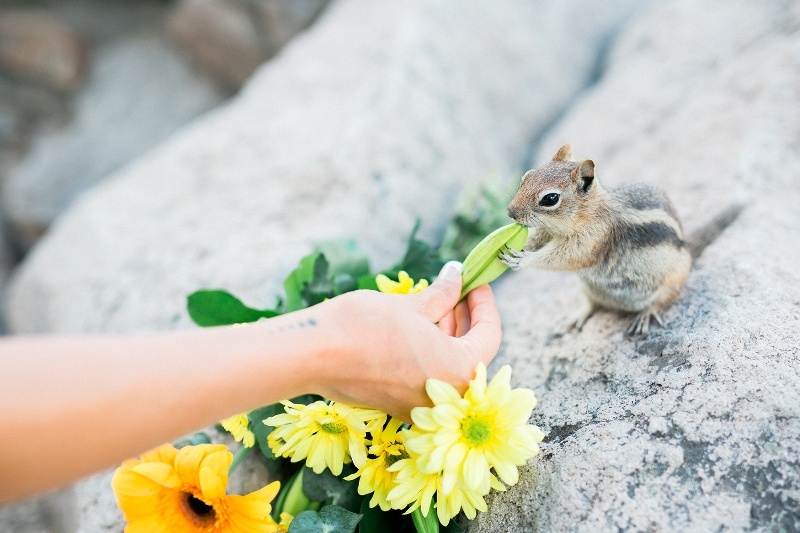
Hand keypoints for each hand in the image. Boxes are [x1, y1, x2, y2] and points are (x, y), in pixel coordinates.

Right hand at [311, 263, 502, 421]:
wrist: (313, 355)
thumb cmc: (365, 327)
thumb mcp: (411, 305)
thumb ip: (443, 295)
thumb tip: (457, 276)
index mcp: (459, 371)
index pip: (489, 334)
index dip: (484, 303)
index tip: (475, 281)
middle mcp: (446, 397)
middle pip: (470, 353)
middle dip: (465, 318)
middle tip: (457, 288)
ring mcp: (421, 405)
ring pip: (447, 366)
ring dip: (447, 334)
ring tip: (435, 302)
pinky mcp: (398, 405)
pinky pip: (427, 377)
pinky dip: (428, 351)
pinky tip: (416, 326)